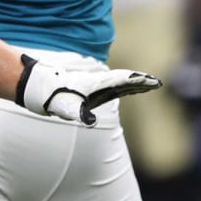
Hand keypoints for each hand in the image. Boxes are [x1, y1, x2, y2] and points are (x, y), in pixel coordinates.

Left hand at [16, 55, 161, 125]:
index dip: (138, 80)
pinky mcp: (95, 90)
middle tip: (157, 82)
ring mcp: (98, 85)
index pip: (122, 80)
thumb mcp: (67, 108)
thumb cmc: (55, 98)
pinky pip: (116, 86)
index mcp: (97, 83)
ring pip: (122, 82)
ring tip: (151, 85)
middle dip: (142, 81)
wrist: (43, 89)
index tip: (152, 81)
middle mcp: (100, 82)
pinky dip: (128, 87)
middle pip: (126, 79)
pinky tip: (133, 89)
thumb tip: (90, 121)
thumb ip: (79, 114)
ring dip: (137, 83)